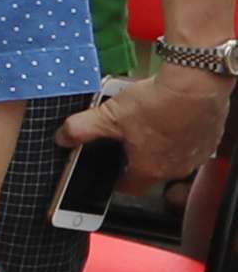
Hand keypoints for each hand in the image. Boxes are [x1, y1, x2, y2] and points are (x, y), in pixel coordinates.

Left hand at [69, 63, 234, 194]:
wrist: (196, 84)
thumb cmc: (159, 102)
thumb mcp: (109, 116)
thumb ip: (81, 129)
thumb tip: (63, 137)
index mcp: (151, 169)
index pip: (129, 187)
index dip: (115, 178)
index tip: (110, 169)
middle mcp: (176, 168)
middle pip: (150, 170)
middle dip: (136, 155)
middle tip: (127, 136)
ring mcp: (195, 154)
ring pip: (171, 155)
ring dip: (158, 143)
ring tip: (147, 121)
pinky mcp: (209, 137)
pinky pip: (190, 141)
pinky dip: (178, 132)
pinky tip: (168, 114)